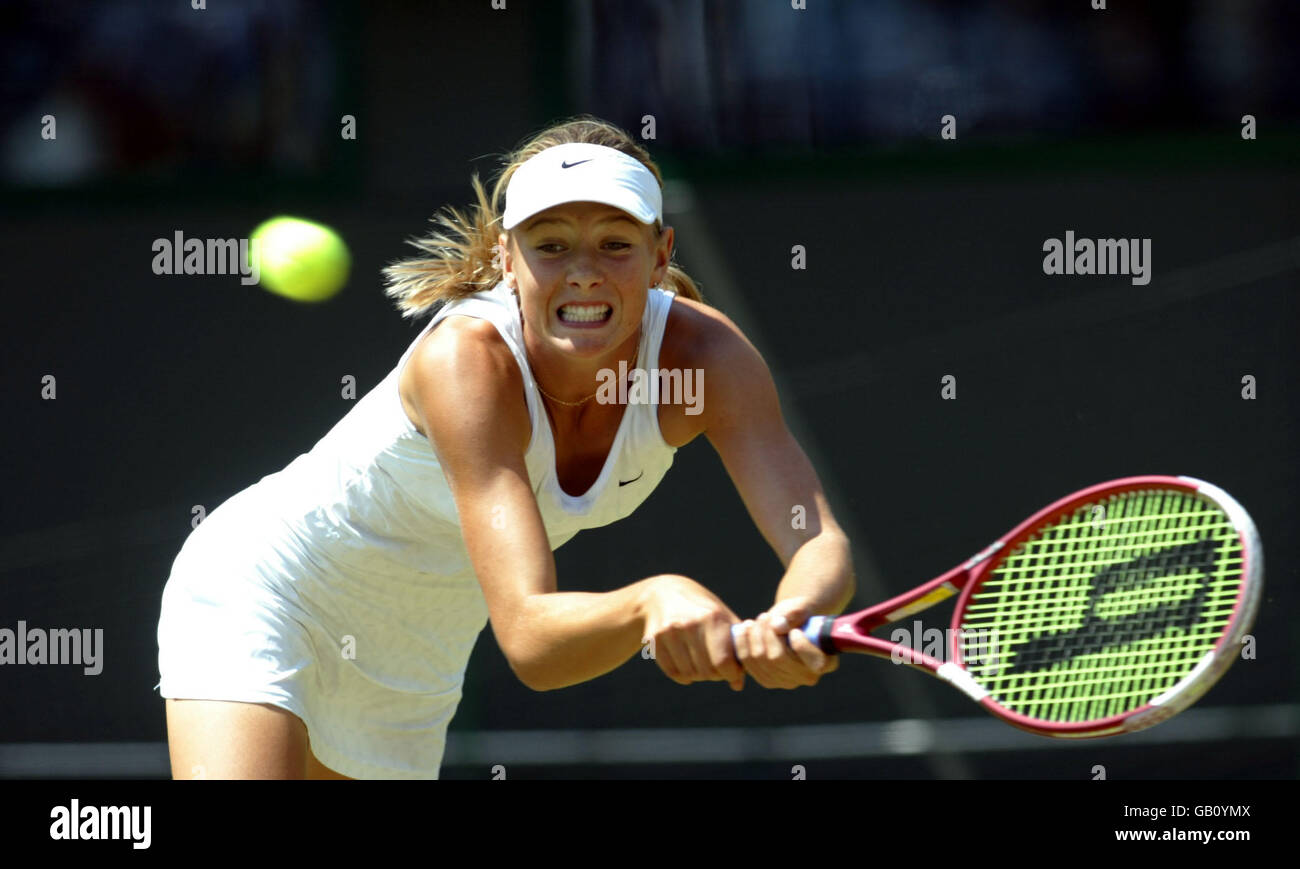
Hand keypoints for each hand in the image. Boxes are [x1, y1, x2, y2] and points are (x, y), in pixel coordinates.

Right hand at [639, 574, 745, 690]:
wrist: (663, 594)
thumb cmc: (702, 611)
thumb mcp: (723, 620)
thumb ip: (736, 650)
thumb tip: (738, 686)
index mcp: (712, 617)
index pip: (724, 662)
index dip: (731, 673)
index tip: (732, 671)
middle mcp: (690, 624)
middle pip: (706, 671)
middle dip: (714, 675)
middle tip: (715, 668)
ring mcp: (669, 632)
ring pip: (689, 674)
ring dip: (697, 675)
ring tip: (701, 664)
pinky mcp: (654, 640)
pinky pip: (672, 672)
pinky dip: (682, 675)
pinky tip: (686, 664)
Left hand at [732, 597, 838, 688]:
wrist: (789, 622)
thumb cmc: (799, 615)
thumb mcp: (800, 608)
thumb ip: (794, 615)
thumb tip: (777, 626)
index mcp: (825, 662)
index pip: (815, 663)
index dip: (801, 646)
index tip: (795, 631)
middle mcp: (807, 677)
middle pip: (778, 659)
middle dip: (767, 634)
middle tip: (765, 616)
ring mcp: (786, 682)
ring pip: (761, 660)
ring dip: (754, 636)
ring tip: (757, 619)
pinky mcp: (767, 680)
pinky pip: (748, 663)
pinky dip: (743, 643)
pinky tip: (745, 628)